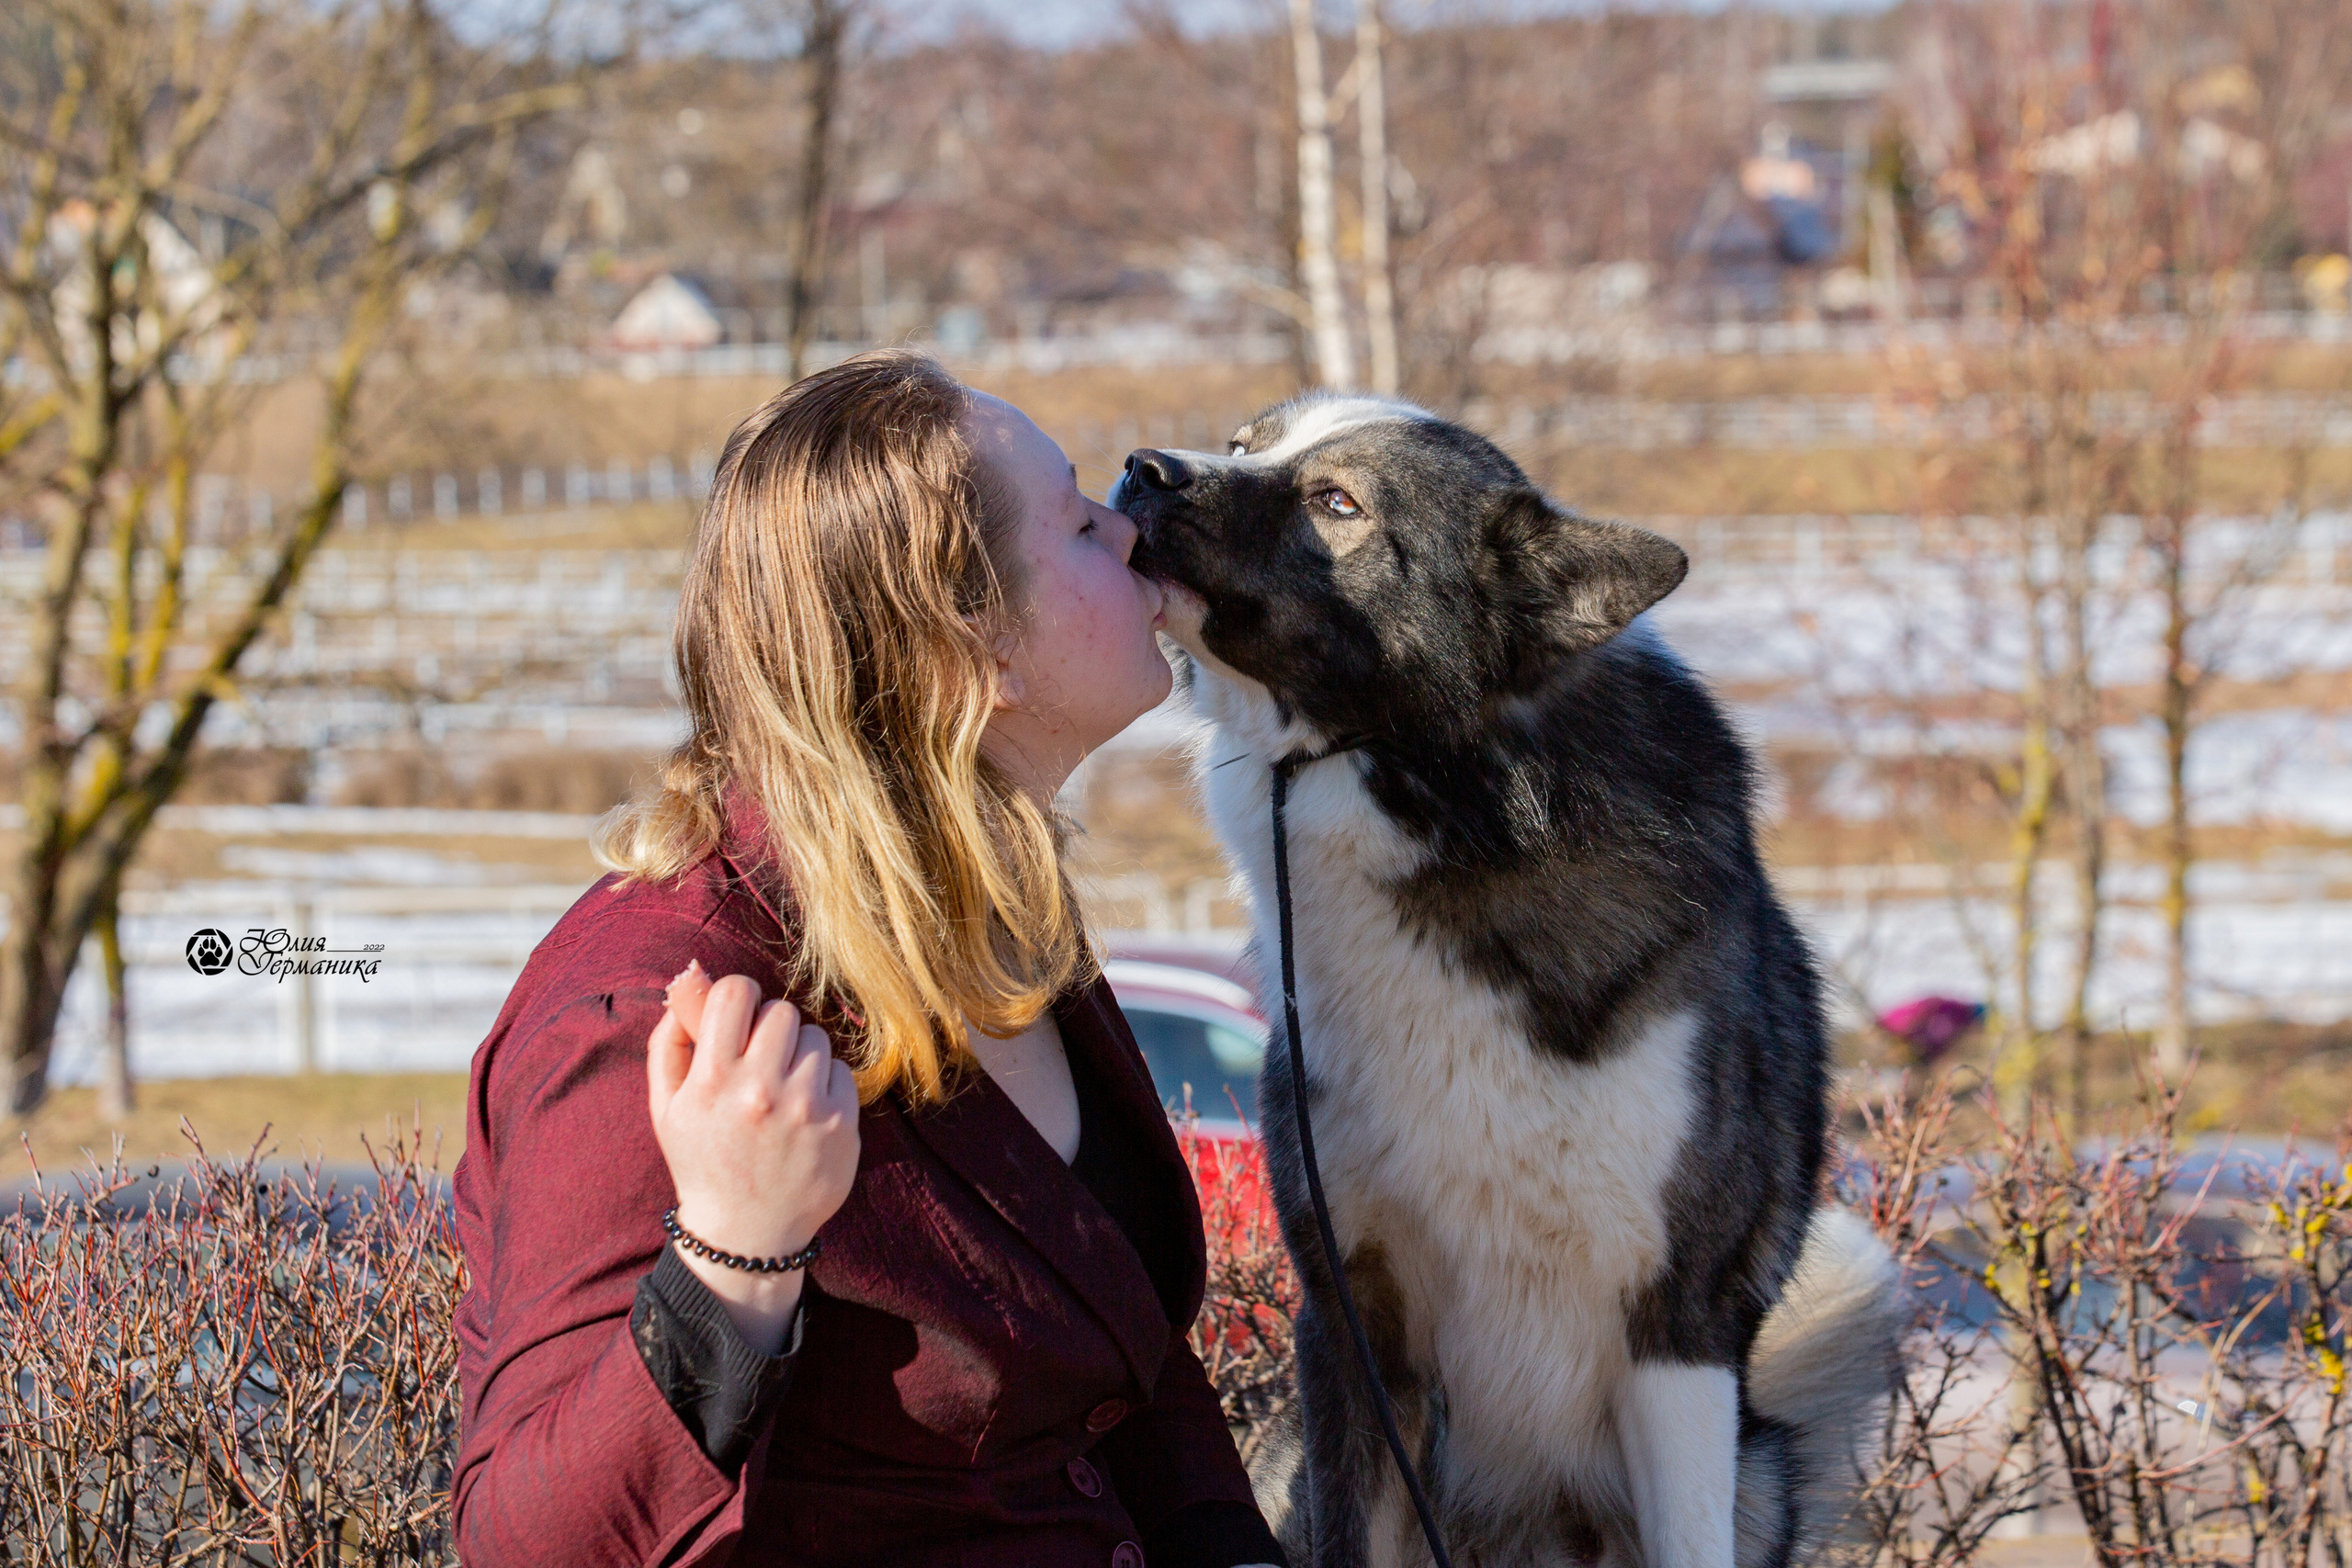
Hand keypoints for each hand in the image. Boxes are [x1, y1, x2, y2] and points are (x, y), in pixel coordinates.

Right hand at [647, 960, 860, 1353]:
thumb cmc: (703, 1161)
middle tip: (762, 1062)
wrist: (746, 1233)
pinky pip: (841, 1070)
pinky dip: (826, 1084)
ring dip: (800, 1056)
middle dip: (771, 1030)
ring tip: (783, 1094)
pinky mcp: (841, 1123)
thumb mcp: (667, 1106)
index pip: (736, 992)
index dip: (739, 999)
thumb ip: (671, 1040)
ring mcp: (805, 1107)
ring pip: (815, 1038)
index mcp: (712, 1080)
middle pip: (782, 1011)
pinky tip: (806, 1115)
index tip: (740, 1020)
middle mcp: (760, 1090)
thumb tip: (690, 979)